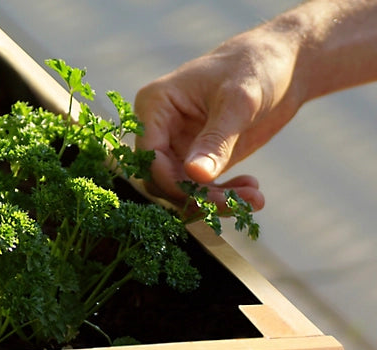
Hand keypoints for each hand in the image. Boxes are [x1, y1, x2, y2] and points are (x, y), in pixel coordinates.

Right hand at [134, 24, 303, 211]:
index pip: (149, 154)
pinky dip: (226, 196)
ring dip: (216, 201)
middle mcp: (161, 129)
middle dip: (197, 197)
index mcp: (155, 106)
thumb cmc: (255, 68)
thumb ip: (215, 140)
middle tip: (238, 204)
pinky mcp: (199, 159)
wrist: (280, 65)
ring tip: (254, 199)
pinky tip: (252, 192)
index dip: (171, 181)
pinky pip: (202, 189)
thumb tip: (195, 175)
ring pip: (184, 189)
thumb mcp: (238, 102)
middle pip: (164, 178)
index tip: (205, 197)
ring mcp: (179, 146)